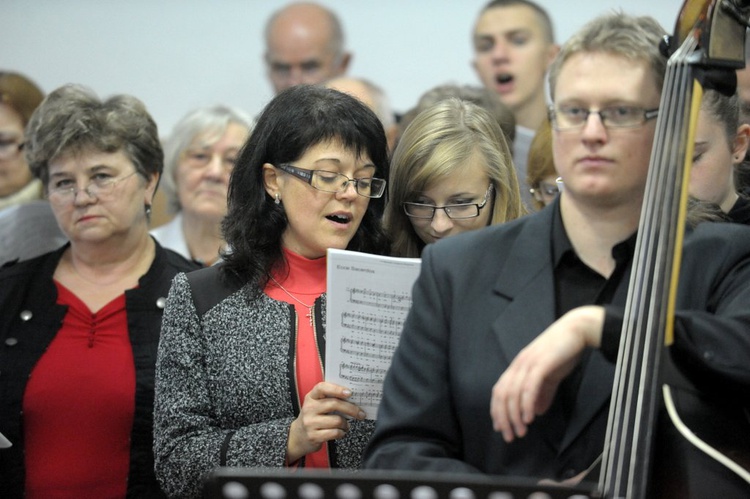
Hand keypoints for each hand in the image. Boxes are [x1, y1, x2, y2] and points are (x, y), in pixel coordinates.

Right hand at [286, 382, 365, 463]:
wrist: (297, 436)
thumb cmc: (313, 417)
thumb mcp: (317, 405)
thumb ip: (330, 399)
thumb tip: (353, 398)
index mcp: (311, 397)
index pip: (322, 388)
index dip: (337, 389)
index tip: (350, 392)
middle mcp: (309, 408)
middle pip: (334, 404)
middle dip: (351, 409)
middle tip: (360, 413)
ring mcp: (310, 423)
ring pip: (336, 420)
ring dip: (346, 424)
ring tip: (346, 425)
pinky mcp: (313, 436)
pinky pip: (334, 433)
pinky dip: (341, 433)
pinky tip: (340, 432)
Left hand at [490, 306, 604, 442]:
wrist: (577, 330)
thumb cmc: (564, 351)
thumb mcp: (551, 375)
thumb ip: (543, 393)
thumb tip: (536, 412)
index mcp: (518, 366)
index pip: (499, 390)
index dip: (497, 410)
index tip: (501, 428)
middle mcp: (518, 364)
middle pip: (502, 395)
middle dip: (504, 418)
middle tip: (510, 437)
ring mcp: (528, 363)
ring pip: (513, 393)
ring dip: (515, 415)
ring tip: (521, 431)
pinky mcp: (541, 364)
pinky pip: (529, 387)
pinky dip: (527, 403)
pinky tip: (530, 418)